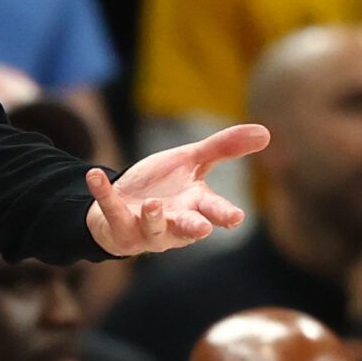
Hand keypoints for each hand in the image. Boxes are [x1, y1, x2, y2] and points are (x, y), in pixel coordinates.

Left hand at [86, 124, 269, 256]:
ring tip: (154, 203)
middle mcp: (174, 221)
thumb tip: (266, 132)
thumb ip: (223, 148)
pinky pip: (111, 209)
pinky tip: (95, 174)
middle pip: (188, 226)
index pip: (214, 210)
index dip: (224, 214)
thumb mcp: (191, 161)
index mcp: (195, 204)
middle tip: (202, 228)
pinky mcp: (119, 227)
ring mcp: (147, 228)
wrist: (123, 202)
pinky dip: (103, 192)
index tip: (235, 218)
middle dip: (195, 227)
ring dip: (154, 217)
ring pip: (153, 227)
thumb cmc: (163, 185)